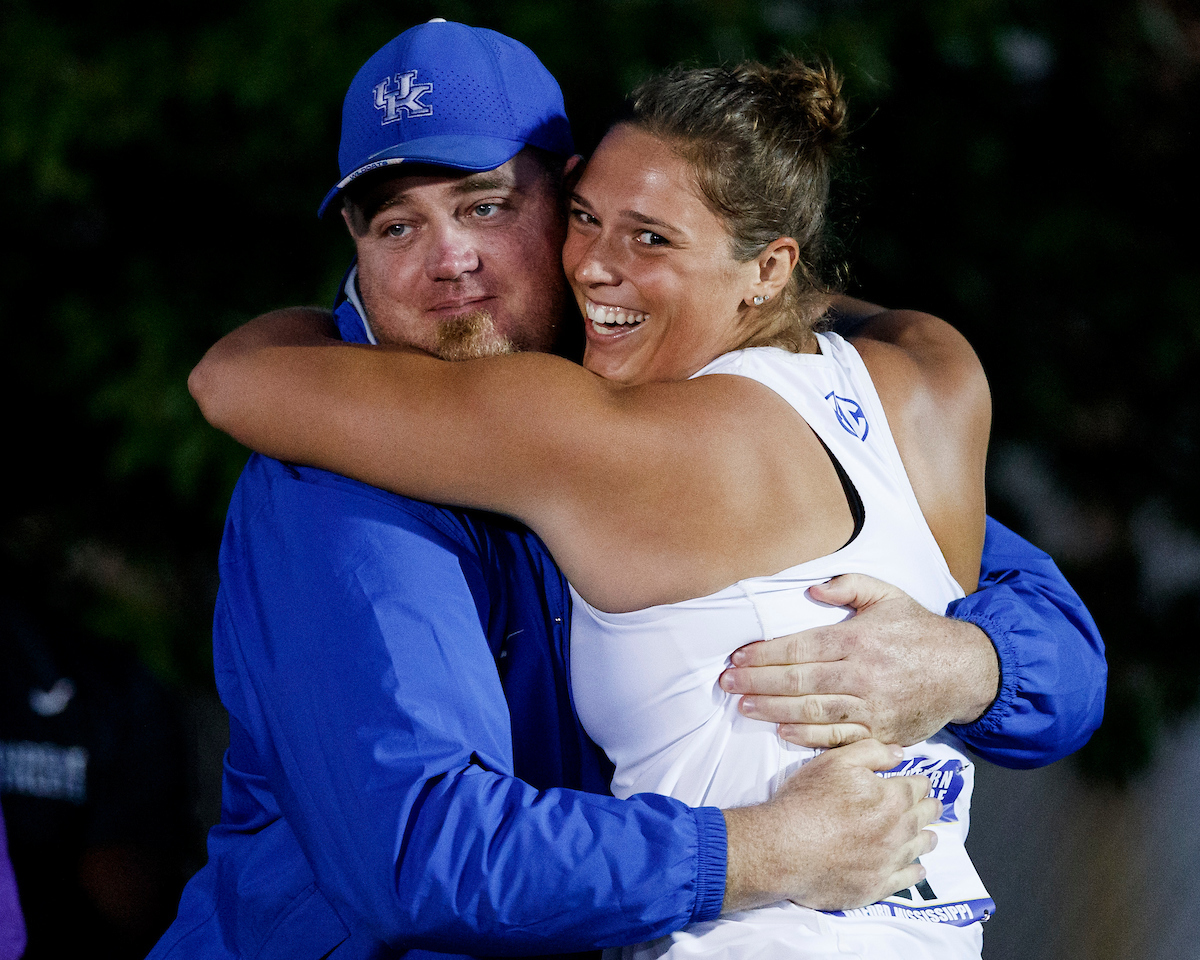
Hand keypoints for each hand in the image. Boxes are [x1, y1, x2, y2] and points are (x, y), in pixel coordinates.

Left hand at [719, 574, 999, 747]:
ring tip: (744, 707)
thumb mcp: (887, 595)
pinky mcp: (882, 732)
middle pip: (798, 680)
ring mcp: (872, 707)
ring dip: (773, 709)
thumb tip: (811, 588)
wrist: (966, 670)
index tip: (737, 658)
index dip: (764, 654)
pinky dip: (808, 738)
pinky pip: (838, 737)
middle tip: (727, 684)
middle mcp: (862, 674)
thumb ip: (848, 585)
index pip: (799, 647)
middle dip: (757, 682)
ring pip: (812, 711)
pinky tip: (782, 732)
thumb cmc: (920, 631)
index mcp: (857, 639)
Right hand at [722, 739, 939, 911]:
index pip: (917, 787)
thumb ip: (871, 752)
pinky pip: (905, 879)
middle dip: (930, 809)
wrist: (784, 848)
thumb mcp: (835, 761)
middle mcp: (896, 831)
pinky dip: (915, 872)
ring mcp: (888, 861)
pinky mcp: (875, 886)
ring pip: (917, 848)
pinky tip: (917, 869)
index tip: (922, 783)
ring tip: (931, 837)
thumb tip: (899, 753)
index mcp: (891, 798)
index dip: (921, 782)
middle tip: (935, 807)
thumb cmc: (807, 801)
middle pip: (922, 817)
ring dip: (927, 840)